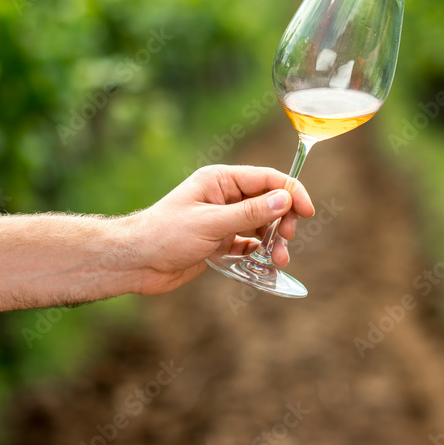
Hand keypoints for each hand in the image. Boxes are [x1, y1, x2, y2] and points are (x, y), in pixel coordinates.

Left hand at [120, 165, 314, 294]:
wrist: (135, 262)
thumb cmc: (165, 235)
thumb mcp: (211, 223)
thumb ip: (249, 213)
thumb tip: (285, 199)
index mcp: (221, 180)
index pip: (267, 179)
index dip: (291, 192)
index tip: (308, 212)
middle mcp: (224, 196)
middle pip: (269, 202)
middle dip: (283, 221)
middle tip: (287, 242)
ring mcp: (223, 219)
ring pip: (261, 225)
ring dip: (274, 241)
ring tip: (277, 260)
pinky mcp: (219, 241)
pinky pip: (249, 243)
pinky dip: (259, 252)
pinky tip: (264, 265)